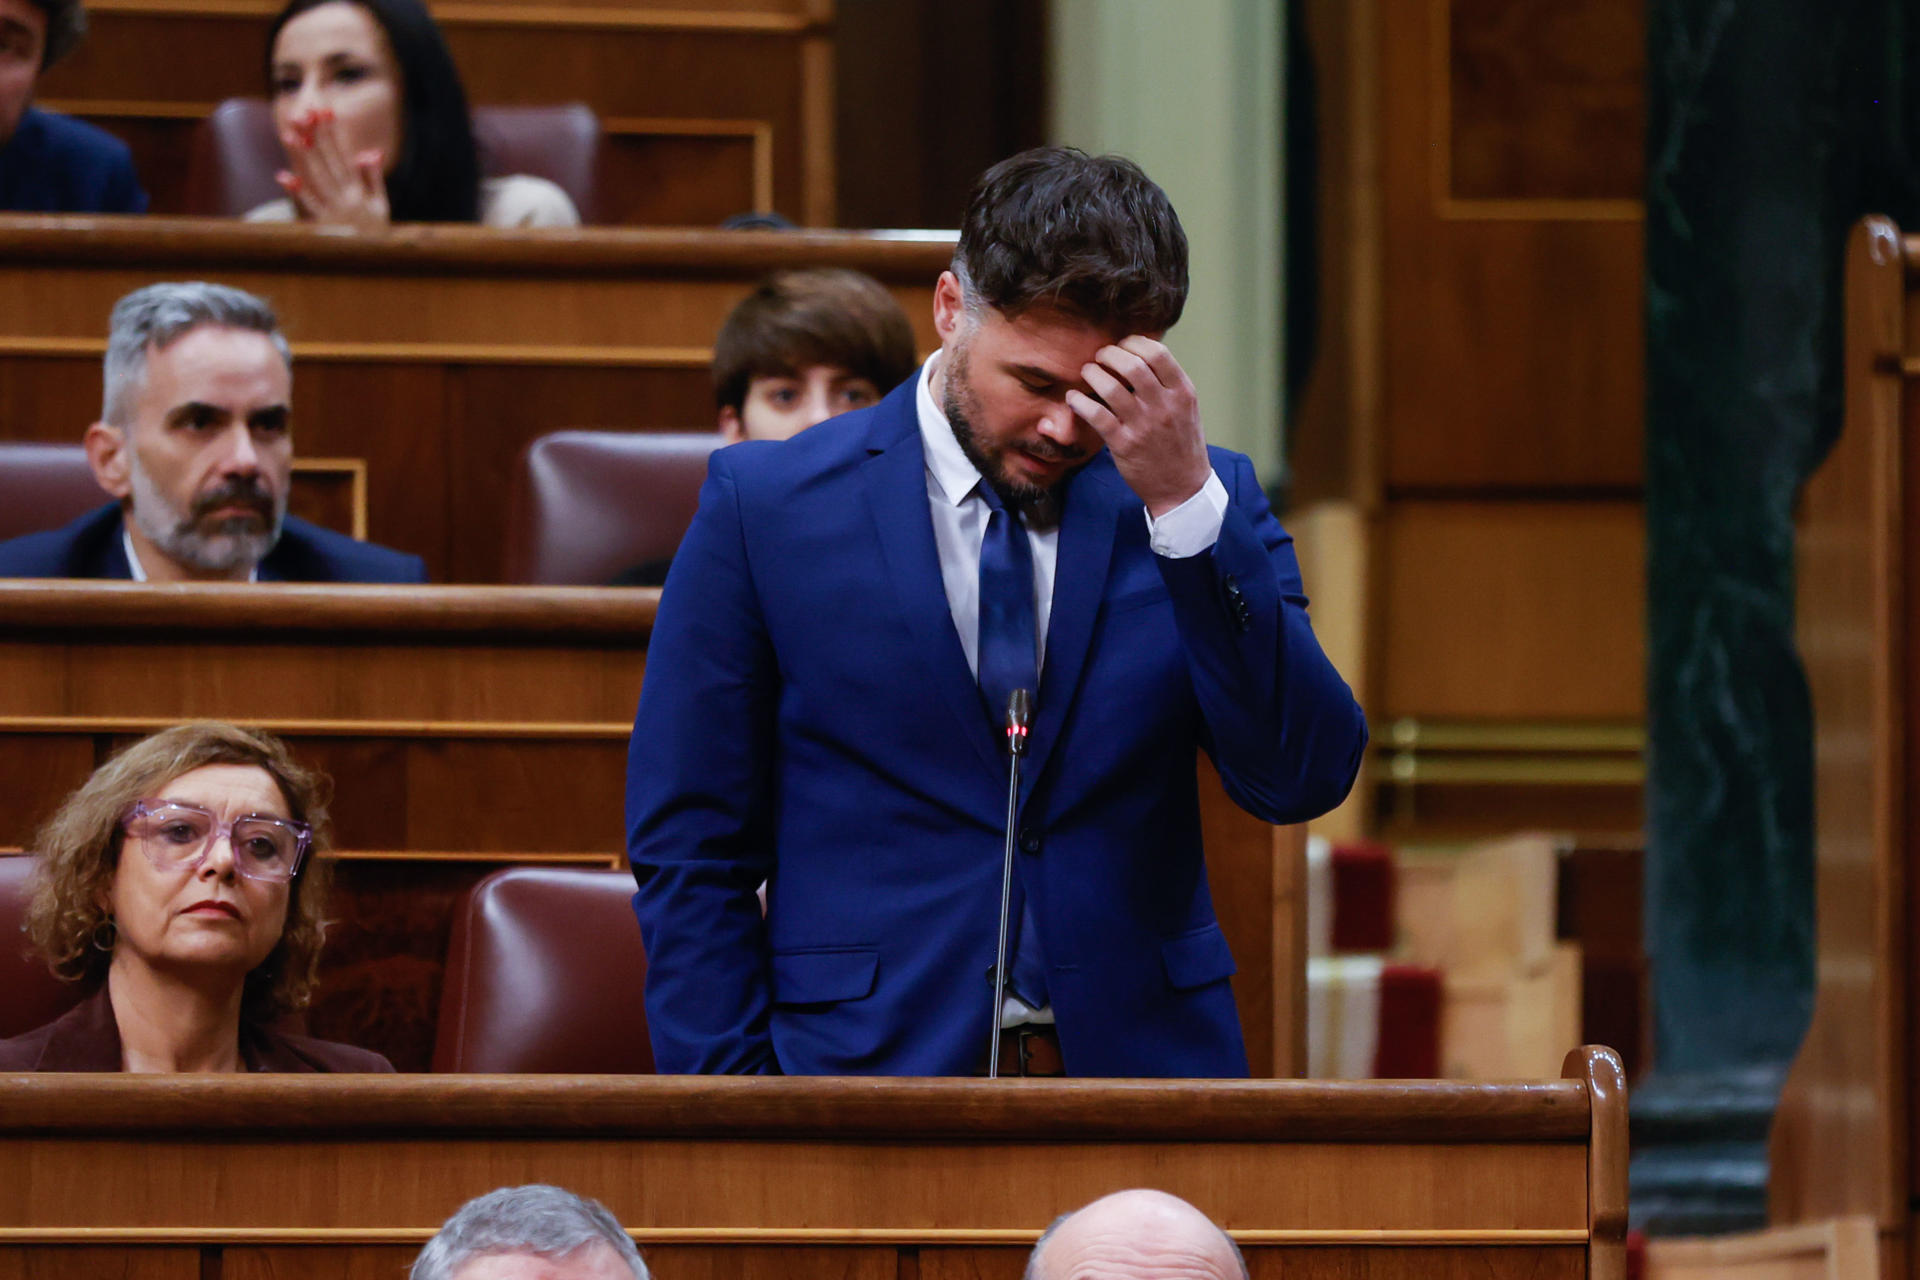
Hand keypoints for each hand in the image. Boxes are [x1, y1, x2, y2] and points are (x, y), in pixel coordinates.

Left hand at [277, 109, 389, 230]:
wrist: (375, 262)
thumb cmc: (375, 232)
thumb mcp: (380, 203)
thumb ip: (373, 177)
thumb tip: (367, 152)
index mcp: (358, 189)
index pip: (343, 154)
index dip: (333, 133)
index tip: (324, 111)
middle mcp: (347, 197)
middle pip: (328, 161)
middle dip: (315, 137)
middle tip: (302, 114)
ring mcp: (335, 210)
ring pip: (318, 178)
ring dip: (304, 157)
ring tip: (291, 136)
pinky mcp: (325, 225)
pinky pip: (311, 206)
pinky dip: (299, 192)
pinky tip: (285, 177)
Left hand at [1066, 336, 1211, 517]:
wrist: (1182, 488)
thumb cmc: (1181, 445)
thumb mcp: (1186, 409)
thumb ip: (1167, 384)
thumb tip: (1138, 356)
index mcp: (1182, 393)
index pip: (1157, 353)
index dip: (1134, 342)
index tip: (1122, 345)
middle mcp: (1164, 406)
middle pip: (1132, 365)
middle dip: (1109, 354)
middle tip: (1100, 357)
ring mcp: (1143, 425)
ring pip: (1111, 387)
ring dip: (1092, 373)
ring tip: (1087, 372)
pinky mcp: (1123, 444)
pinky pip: (1096, 415)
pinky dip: (1079, 402)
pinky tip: (1074, 398)